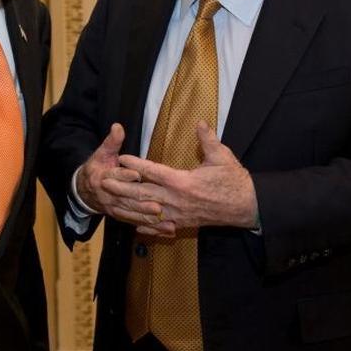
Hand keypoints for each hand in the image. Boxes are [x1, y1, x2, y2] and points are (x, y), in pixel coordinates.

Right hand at [75, 124, 161, 224]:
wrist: (84, 190)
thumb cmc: (97, 168)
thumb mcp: (102, 153)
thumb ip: (112, 141)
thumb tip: (118, 126)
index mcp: (103, 176)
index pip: (114, 176)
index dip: (125, 175)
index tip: (137, 174)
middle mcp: (108, 194)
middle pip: (125, 197)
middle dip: (140, 201)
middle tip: (156, 203)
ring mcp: (113, 206)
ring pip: (129, 212)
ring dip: (144, 215)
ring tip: (159, 215)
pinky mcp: (118, 215)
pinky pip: (132, 221)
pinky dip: (145, 225)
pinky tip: (158, 226)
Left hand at [113, 122, 257, 235]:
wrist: (246, 206)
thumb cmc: (234, 180)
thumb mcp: (222, 156)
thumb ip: (208, 139)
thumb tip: (200, 122)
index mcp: (183, 182)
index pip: (154, 172)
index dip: (136, 165)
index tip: (122, 158)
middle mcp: (177, 200)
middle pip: (143, 194)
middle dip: (122, 188)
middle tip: (104, 182)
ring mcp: (179, 215)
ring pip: (148, 212)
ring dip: (129, 208)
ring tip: (111, 204)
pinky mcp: (184, 224)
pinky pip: (161, 228)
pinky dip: (147, 228)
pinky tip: (135, 227)